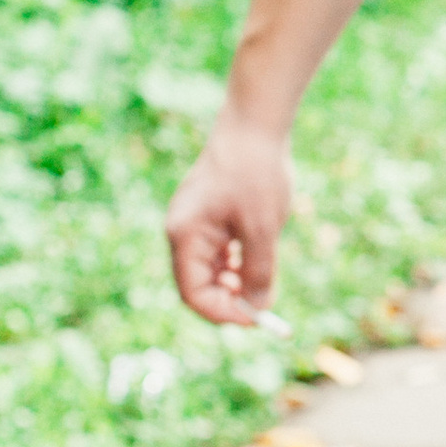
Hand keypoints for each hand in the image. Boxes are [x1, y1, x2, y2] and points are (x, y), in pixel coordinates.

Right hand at [167, 116, 293, 325]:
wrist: (254, 127)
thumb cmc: (256, 174)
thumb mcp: (263, 229)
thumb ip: (258, 271)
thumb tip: (258, 308)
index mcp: (185, 236)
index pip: (194, 293)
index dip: (222, 313)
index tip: (255, 320)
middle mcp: (182, 232)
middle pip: (198, 284)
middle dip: (229, 299)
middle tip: (262, 303)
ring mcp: (193, 222)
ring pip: (209, 268)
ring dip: (234, 281)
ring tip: (262, 279)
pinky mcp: (208, 214)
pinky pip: (216, 250)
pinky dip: (235, 261)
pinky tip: (256, 259)